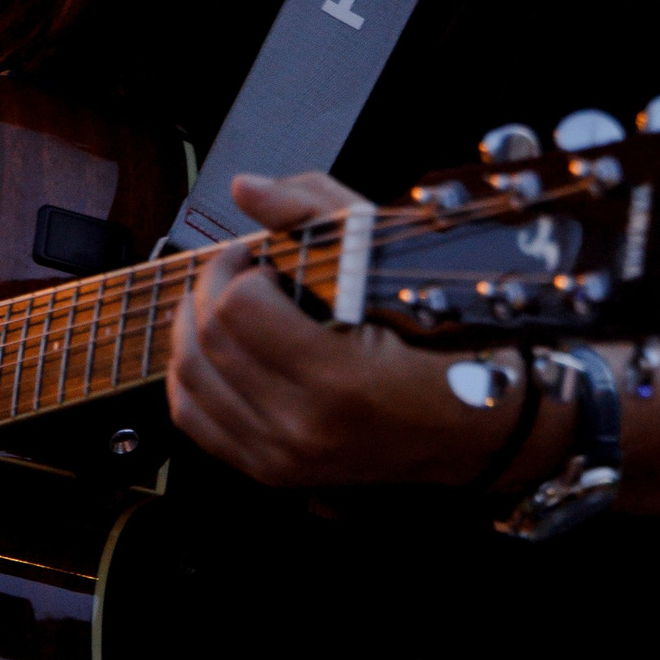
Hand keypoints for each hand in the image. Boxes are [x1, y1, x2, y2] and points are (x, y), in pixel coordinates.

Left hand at [166, 171, 505, 491]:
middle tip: (236, 268)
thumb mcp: (385, 256)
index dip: (240, 267)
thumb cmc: (437, 337)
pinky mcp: (271, 472)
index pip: (240, 309)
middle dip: (210, 287)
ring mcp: (283, 458)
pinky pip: (193, 419)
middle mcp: (303, 429)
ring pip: (189, 380)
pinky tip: (208, 348)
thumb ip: (313, 209)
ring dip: (192, 327)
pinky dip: (189, 376)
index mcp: (339, 378)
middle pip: (209, 341)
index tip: (259, 256)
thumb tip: (246, 188)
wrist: (470, 426)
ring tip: (220, 302)